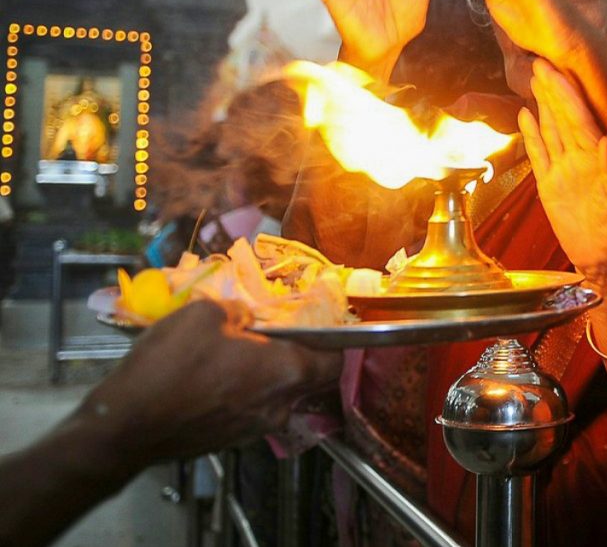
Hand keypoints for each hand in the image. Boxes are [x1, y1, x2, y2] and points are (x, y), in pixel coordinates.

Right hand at [78, 299, 342, 467]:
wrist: (125, 426)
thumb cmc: (170, 366)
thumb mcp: (204, 314)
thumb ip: (238, 311)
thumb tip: (245, 317)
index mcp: (286, 373)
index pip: (335, 361)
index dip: (336, 341)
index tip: (325, 324)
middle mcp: (280, 406)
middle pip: (309, 379)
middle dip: (300, 355)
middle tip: (276, 332)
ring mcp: (255, 429)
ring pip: (278, 395)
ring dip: (268, 373)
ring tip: (238, 350)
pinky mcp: (230, 439)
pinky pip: (252, 409)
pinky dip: (245, 391)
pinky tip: (216, 375)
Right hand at [519, 59, 606, 272]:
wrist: (603, 260)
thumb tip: (605, 141)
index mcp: (599, 158)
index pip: (581, 119)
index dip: (569, 94)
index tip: (558, 70)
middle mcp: (579, 158)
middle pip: (563, 117)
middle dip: (553, 90)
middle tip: (540, 63)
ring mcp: (563, 169)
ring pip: (550, 129)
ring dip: (542, 104)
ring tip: (533, 79)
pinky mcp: (549, 184)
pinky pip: (538, 154)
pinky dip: (531, 134)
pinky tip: (525, 114)